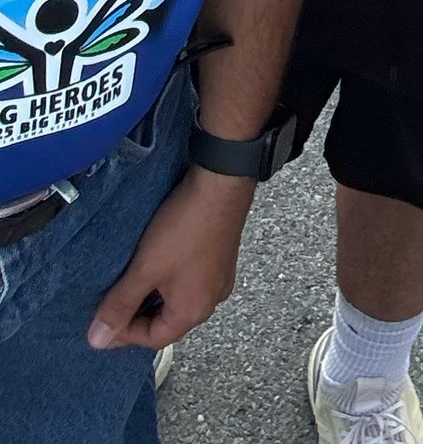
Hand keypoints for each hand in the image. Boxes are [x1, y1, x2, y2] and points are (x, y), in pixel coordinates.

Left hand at [88, 166, 254, 351]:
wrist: (221, 183)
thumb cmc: (183, 229)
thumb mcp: (145, 269)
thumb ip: (120, 306)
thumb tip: (97, 341)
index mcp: (194, 311)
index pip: (153, 339)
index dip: (123, 333)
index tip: (100, 319)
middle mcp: (212, 300)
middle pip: (168, 319)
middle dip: (139, 313)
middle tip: (112, 298)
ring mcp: (220, 277)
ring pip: (179, 298)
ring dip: (154, 294)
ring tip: (132, 278)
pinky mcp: (222, 257)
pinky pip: (190, 280)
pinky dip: (170, 279)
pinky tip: (158, 261)